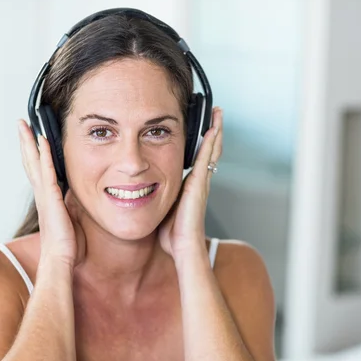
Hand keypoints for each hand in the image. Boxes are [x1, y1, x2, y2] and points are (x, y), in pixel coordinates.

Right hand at [17, 119, 85, 269]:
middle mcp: (42, 193)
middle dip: (25, 141)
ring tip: (25, 125)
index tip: (31, 137)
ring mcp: (44, 194)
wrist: (60, 258)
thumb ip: (71, 204)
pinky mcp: (51, 197)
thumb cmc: (66, 244)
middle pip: (30, 161)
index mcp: (46, 198)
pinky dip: (44, 156)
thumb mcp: (71, 218)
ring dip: (30, 142)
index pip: (37, 169)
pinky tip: (43, 141)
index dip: (33, 153)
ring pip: (34, 162)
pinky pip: (47, 172)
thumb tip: (77, 196)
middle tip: (21, 123)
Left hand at [158, 107, 222, 258]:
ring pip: (211, 149)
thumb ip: (158, 200)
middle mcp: (199, 181)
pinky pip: (206, 157)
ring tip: (218, 113)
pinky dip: (211, 141)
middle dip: (213, 131)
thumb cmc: (173, 235)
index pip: (198, 158)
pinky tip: (213, 128)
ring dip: (215, 130)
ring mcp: (201, 181)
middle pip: (209, 150)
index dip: (203, 143)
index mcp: (191, 186)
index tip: (204, 128)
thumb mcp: (162, 211)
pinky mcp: (199, 183)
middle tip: (215, 112)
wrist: (183, 248)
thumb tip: (142, 195)